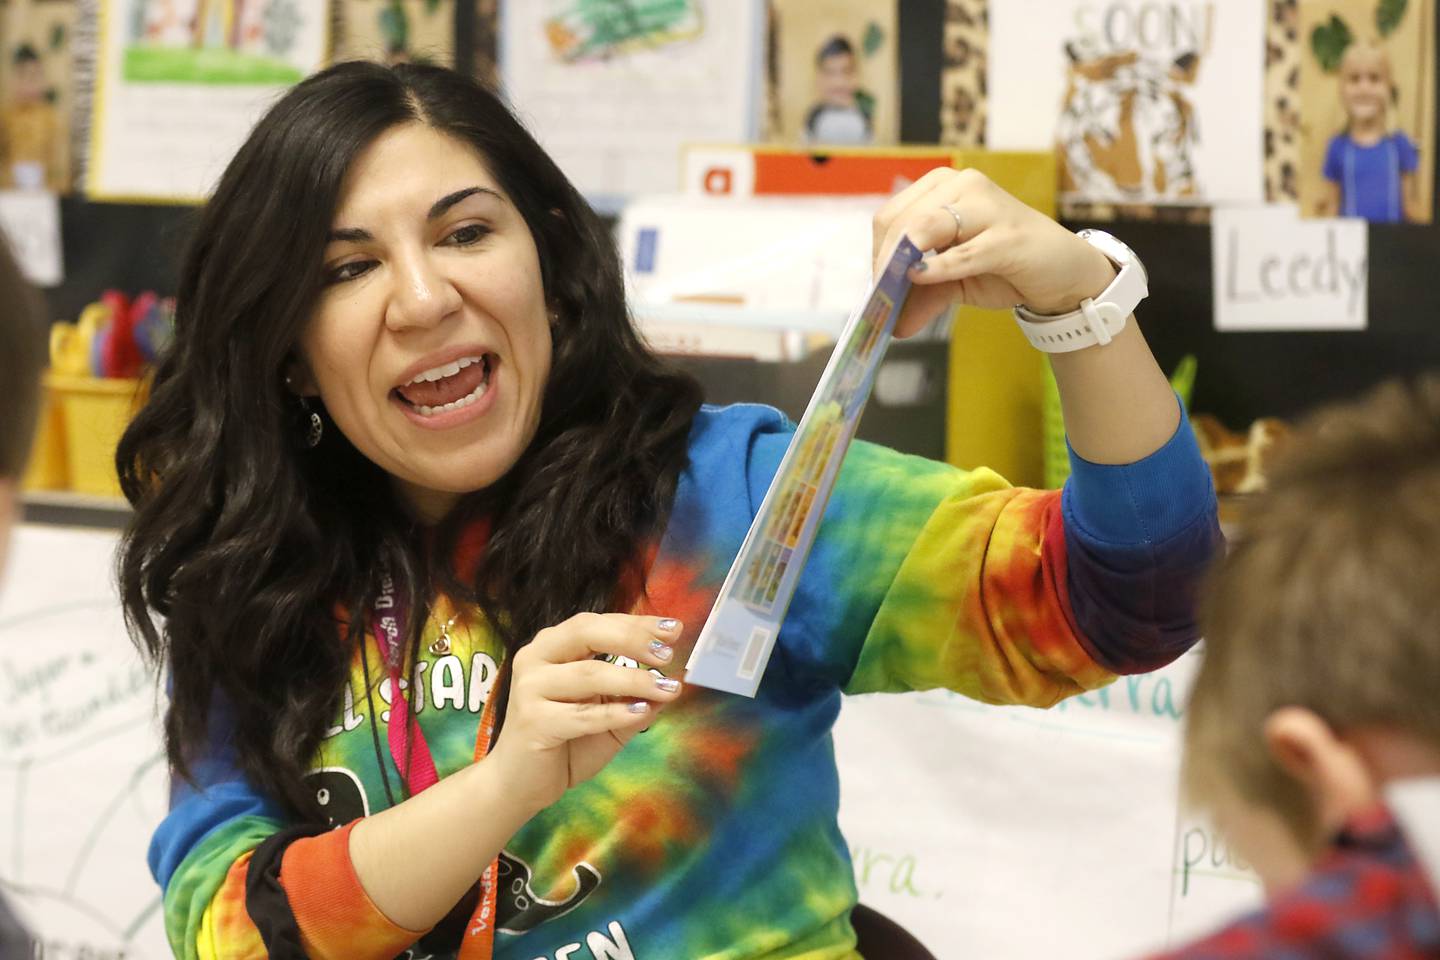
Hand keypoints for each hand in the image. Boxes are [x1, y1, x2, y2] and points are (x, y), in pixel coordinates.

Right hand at [487, 613, 682, 813]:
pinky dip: (616, 713)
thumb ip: (635, 698)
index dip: (635, 624)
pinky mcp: (532, 721)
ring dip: (633, 680)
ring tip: (667, 689)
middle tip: (667, 654)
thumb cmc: (565, 744)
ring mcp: (529, 688)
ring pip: (588, 674)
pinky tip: (642, 712)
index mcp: (552, 647)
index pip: (596, 624)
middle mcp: (535, 658)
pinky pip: (583, 715)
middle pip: (586, 633)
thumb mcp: (608, 718)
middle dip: (632, 639)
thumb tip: (671, 684)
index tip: (673, 629)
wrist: (520, 785)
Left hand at [871, 168, 1118, 336]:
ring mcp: (988, 205)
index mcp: (944, 187)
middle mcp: (964, 185)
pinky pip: (963, 252)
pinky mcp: (1008, 235)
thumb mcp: (953, 283)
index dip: (877, 252)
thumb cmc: (1004, 268)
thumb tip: (891, 325)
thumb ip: (921, 296)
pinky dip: (937, 268)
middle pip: (902, 220)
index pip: (892, 215)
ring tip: (894, 296)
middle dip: (884, 262)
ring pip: (925, 227)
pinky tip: (921, 280)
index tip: (876, 287)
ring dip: (901, 265)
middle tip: (881, 299)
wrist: (1063, 275)